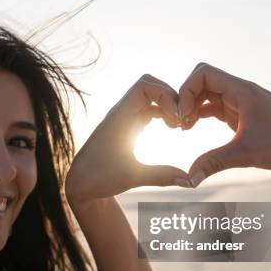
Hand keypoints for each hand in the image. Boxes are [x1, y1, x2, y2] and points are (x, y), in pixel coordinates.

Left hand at [65, 74, 190, 202]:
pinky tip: (171, 129)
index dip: (165, 95)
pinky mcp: (127, 126)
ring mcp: (124, 118)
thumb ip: (161, 176)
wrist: (80, 184)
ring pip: (150, 98)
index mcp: (119, 118)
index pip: (144, 86)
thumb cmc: (99, 179)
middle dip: (171, 98)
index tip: (177, 118)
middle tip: (182, 121)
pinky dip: (162, 114)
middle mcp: (121, 113)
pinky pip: (147, 110)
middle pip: (150, 86)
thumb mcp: (132, 178)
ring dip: (167, 106)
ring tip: (179, 126)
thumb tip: (191, 181)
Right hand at [178, 62, 270, 186]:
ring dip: (192, 107)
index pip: (203, 73)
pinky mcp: (242, 115)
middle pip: (202, 81)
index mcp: (243, 90)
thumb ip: (214, 163)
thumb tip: (188, 180)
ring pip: (207, 94)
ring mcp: (241, 103)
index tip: (183, 116)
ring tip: (182, 127)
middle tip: (179, 122)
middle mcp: (241, 92)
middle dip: (185, 98)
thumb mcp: (246, 154)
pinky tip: (191, 129)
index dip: (186, 91)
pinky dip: (200, 114)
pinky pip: (214, 107)